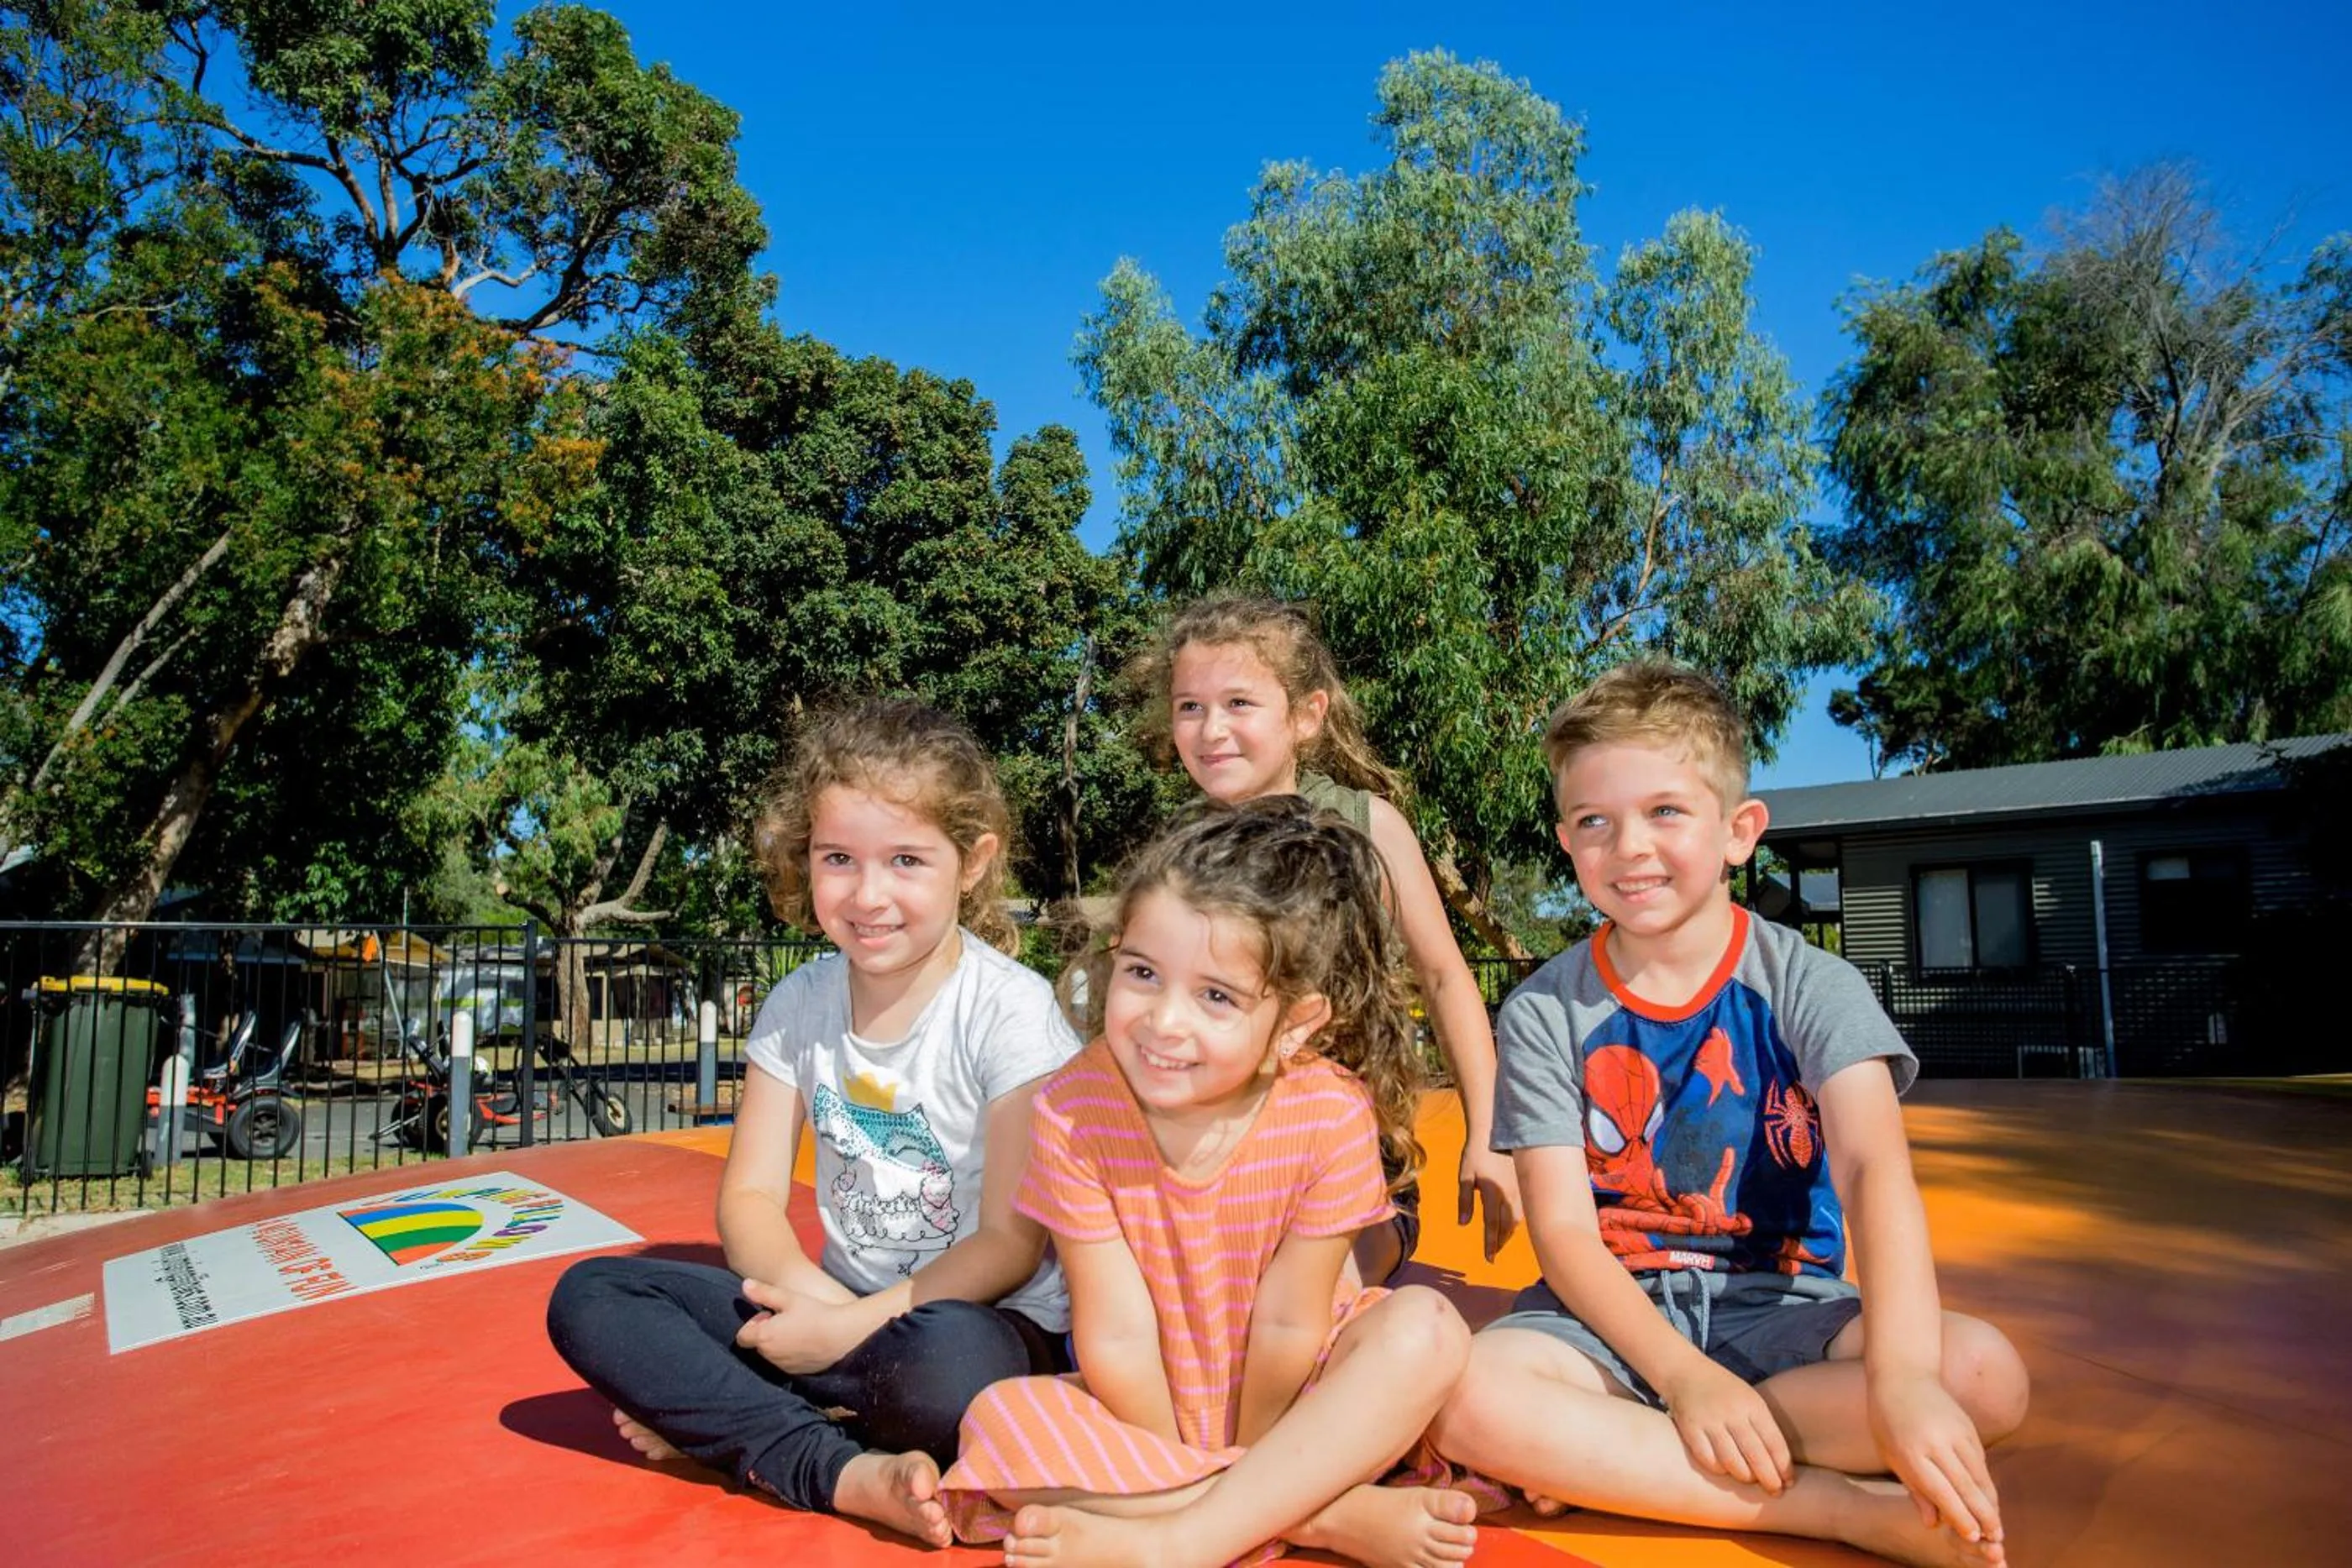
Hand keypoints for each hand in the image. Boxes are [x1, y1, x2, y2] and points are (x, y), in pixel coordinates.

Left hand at [733, 1277, 865, 1374]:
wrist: (842, 1336)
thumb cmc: (814, 1313)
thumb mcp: (788, 1298)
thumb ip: (763, 1292)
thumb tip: (744, 1285)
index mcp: (763, 1337)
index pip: (742, 1336)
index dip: (753, 1323)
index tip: (769, 1314)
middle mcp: (769, 1356)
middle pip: (757, 1344)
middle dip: (766, 1332)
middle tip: (785, 1320)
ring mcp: (783, 1366)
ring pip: (771, 1354)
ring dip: (777, 1344)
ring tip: (798, 1330)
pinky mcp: (797, 1373)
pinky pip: (785, 1363)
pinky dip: (790, 1354)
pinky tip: (806, 1341)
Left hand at [1458, 1143, 1521, 1261]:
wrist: (1495, 1132)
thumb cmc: (1476, 1154)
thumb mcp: (1465, 1176)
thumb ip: (1464, 1200)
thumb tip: (1463, 1224)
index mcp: (1493, 1193)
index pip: (1492, 1225)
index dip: (1490, 1244)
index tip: (1489, 1259)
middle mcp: (1509, 1194)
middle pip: (1507, 1226)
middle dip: (1500, 1242)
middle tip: (1493, 1254)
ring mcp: (1519, 1190)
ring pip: (1517, 1219)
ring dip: (1509, 1233)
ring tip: (1501, 1242)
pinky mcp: (1524, 1184)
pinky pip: (1523, 1209)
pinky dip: (1516, 1220)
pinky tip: (1512, 1223)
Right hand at [1658, 1359, 1792, 1494]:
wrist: (1684, 1370)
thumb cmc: (1724, 1390)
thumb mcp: (1749, 1400)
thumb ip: (1763, 1427)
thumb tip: (1780, 1465)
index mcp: (1752, 1405)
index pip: (1774, 1443)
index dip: (1784, 1467)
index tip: (1788, 1482)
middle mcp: (1732, 1413)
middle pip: (1756, 1456)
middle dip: (1769, 1479)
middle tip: (1775, 1491)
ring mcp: (1710, 1421)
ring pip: (1733, 1462)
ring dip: (1744, 1477)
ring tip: (1749, 1479)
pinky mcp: (1690, 1429)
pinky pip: (1708, 1460)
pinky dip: (1719, 1469)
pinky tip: (1725, 1470)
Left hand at [1870, 1370, 2002, 1547]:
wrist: (1903, 1375)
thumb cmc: (1888, 1420)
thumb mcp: (1890, 1455)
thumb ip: (1915, 1489)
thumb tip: (1935, 1523)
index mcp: (1911, 1452)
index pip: (1941, 1491)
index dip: (1959, 1516)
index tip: (1973, 1537)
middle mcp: (1936, 1442)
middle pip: (1966, 1485)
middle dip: (1983, 1515)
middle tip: (1996, 1538)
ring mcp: (1955, 1432)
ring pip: (1979, 1474)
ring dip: (1990, 1502)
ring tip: (1997, 1526)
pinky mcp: (1968, 1426)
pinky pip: (1980, 1460)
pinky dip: (1985, 1482)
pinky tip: (1989, 1500)